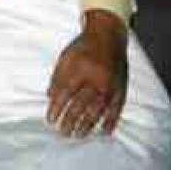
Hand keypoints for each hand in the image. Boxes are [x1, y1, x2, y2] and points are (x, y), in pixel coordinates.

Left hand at [47, 10, 127, 136]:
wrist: (108, 35)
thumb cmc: (84, 47)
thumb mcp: (66, 57)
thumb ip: (57, 77)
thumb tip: (49, 97)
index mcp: (80, 69)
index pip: (65, 94)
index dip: (57, 108)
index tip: (50, 120)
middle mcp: (95, 79)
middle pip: (80, 106)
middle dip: (70, 121)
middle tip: (63, 132)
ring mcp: (110, 85)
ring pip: (97, 110)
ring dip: (87, 125)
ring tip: (78, 135)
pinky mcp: (121, 88)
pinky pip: (117, 109)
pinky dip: (111, 121)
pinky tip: (104, 132)